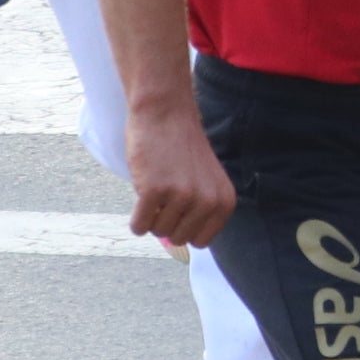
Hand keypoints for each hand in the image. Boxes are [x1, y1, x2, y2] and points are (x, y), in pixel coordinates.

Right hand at [125, 101, 236, 246]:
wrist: (166, 113)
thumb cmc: (182, 150)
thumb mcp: (206, 182)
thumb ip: (202, 213)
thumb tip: (185, 246)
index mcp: (223, 202)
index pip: (200, 241)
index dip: (185, 227)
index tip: (180, 206)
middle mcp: (206, 201)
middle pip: (178, 239)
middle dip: (167, 221)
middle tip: (165, 193)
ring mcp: (181, 196)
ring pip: (158, 232)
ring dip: (151, 215)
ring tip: (156, 187)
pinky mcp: (154, 191)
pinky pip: (139, 227)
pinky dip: (135, 219)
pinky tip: (141, 194)